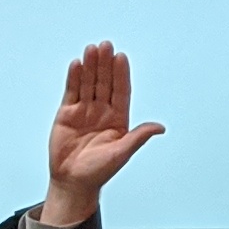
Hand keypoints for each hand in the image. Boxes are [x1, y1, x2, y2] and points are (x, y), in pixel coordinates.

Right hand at [38, 43, 162, 228]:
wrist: (73, 182)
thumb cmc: (99, 172)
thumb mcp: (121, 153)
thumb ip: (138, 137)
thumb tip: (160, 127)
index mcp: (118, 119)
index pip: (121, 91)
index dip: (121, 74)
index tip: (121, 57)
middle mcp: (102, 111)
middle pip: (104, 82)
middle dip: (105, 65)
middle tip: (106, 45)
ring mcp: (84, 110)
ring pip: (88, 83)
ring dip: (90, 67)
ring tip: (91, 49)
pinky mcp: (67, 113)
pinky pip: (71, 92)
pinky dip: (73, 78)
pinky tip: (76, 64)